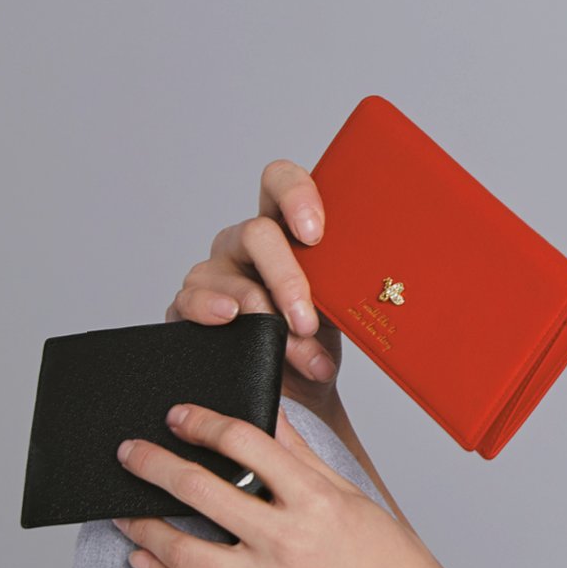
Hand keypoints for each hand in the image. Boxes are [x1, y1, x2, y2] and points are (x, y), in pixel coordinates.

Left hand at [111, 402, 480, 567]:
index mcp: (317, 500)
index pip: (244, 443)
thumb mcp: (352, 497)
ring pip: (182, 549)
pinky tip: (142, 557)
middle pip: (199, 490)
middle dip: (153, 465)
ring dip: (142, 524)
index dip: (202, 423)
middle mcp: (288, 541)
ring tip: (122, 509)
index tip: (178, 416)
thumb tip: (268, 416)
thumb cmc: (391, 562)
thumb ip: (303, 457)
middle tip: (128, 453)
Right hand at [166, 160, 342, 412]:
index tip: (315, 233)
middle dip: (286, 279)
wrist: (301, 384)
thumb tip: (376, 285)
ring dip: (265, 319)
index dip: (295, 196)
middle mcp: (246, 244)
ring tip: (297, 350)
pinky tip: (232, 321)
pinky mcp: (191, 305)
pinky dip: (213, 312)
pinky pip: (191, 299)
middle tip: (307, 319)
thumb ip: (348, 284)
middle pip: (257, 234)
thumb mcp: (343, 307)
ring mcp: (216, 272)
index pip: (281, 183)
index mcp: (287, 230)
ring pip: (230, 276)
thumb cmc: (324, 334)